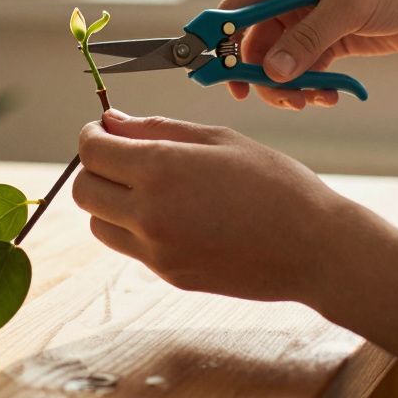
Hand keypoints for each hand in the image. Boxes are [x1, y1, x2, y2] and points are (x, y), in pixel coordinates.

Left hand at [73, 109, 356, 303]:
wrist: (315, 248)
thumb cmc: (276, 183)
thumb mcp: (219, 139)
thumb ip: (157, 128)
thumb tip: (112, 122)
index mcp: (161, 170)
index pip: (91, 151)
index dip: (92, 134)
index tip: (104, 129)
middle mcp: (149, 214)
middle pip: (83, 190)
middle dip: (94, 167)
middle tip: (122, 155)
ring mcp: (156, 251)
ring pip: (98, 223)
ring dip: (109, 200)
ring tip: (148, 187)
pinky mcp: (168, 275)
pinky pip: (129, 246)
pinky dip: (135, 226)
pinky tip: (174, 212)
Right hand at [221, 0, 397, 108]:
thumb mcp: (348, 6)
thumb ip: (307, 39)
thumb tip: (271, 71)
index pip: (237, 7)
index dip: (221, 40)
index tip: (214, 71)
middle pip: (253, 42)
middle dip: (259, 73)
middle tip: (271, 97)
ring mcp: (307, 20)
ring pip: (277, 61)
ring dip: (286, 85)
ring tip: (307, 100)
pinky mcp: (327, 41)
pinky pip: (303, 70)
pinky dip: (309, 86)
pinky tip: (328, 96)